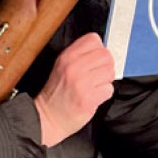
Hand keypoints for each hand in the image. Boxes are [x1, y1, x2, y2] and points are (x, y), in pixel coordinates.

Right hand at [34, 33, 114, 147]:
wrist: (47, 117)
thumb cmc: (56, 94)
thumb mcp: (61, 67)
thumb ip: (79, 56)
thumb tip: (102, 50)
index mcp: (66, 57)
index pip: (94, 39)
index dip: (97, 50)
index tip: (94, 60)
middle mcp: (74, 67)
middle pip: (106, 55)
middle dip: (105, 66)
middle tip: (97, 76)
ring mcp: (82, 83)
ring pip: (110, 72)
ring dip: (106, 80)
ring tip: (94, 86)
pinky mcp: (89, 99)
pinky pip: (109, 89)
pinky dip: (104, 94)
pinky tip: (93, 97)